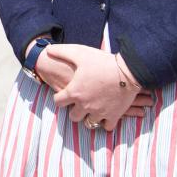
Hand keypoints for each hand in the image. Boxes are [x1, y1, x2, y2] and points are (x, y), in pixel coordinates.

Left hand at [31, 43, 152, 118]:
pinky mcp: (114, 115)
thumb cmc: (102, 61)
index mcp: (74, 92)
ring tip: (92, 110)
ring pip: (89, 123)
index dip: (59, 98)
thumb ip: (61, 51)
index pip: (58, 102)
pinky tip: (106, 114)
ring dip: (89, 117)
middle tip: (79, 104)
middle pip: (73, 116)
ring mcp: (100, 112)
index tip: (64, 95)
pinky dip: (106, 122)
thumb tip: (47, 49)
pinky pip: (106, 126)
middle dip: (74, 110)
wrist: (128, 70)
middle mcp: (85, 105)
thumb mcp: (79, 53)